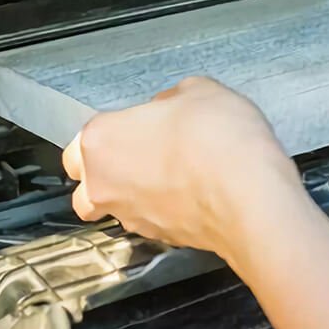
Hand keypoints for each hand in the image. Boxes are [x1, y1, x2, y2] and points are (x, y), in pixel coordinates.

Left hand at [62, 76, 303, 261]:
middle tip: (143, 156)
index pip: (78, 145)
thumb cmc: (218, 140)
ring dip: (136, 196)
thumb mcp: (200, 90)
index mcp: (102, 140)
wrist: (250, 196)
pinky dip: (166, 211)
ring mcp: (133, 217)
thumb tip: (170, 108)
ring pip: (118, 209)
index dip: (108, 135)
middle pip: (87, 187)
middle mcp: (105, 184)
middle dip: (106, 175)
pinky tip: (196, 194)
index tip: (134, 127)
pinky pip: (153, 222)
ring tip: (174, 177)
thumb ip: (172, 98)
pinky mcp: (162, 239)